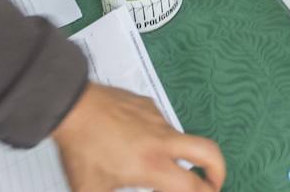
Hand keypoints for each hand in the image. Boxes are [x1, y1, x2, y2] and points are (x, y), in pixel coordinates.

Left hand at [53, 83, 224, 190]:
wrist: (72, 106)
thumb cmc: (80, 147)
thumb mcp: (92, 191)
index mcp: (152, 165)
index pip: (194, 186)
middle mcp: (162, 140)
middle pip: (209, 153)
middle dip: (218, 172)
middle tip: (211, 184)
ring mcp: (157, 119)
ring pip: (181, 139)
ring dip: (178, 156)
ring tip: (149, 164)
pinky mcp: (147, 106)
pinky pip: (161, 125)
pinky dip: (157, 138)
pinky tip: (134, 143)